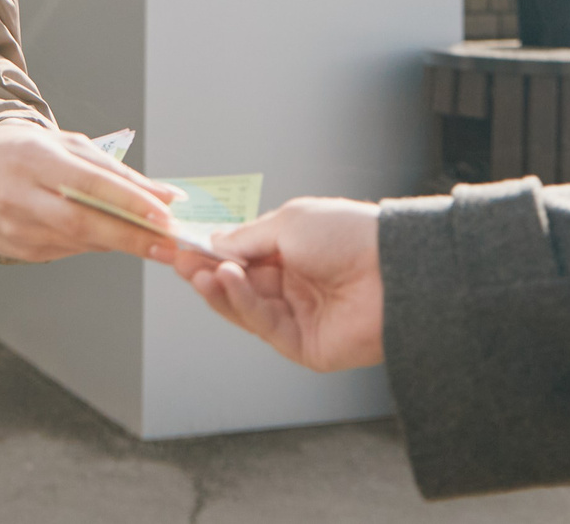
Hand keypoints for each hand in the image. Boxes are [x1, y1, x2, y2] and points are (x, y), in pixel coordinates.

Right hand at [0, 126, 179, 262]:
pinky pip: (67, 251)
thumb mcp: (60, 144)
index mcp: (36, 159)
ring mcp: (17, 229)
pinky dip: (94, 244)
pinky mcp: (17, 252)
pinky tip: (110, 238)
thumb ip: (109, 168)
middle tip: (171, 244)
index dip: (130, 201)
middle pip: (85, 223)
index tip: (165, 213)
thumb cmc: (13, 152)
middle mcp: (23, 197)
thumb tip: (159, 194)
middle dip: (133, 236)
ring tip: (154, 241)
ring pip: (80, 242)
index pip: (90, 183)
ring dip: (120, 242)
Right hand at [166, 197, 383, 371]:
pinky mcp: (304, 347)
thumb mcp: (289, 223)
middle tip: (177, 261)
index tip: (180, 246)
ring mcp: (299, 318)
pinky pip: (264, 326)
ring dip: (219, 290)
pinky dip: (242, 303)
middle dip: (207, 273)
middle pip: (240, 286)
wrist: (392, 269)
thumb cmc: (349, 235)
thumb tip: (214, 245)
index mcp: (295, 253)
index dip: (212, 254)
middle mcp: (296, 286)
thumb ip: (247, 239)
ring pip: (246, 309)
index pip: (244, 258)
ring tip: (199, 272)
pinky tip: (227, 282)